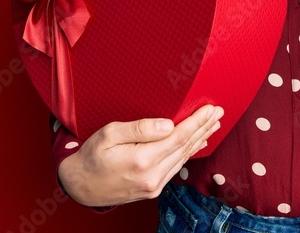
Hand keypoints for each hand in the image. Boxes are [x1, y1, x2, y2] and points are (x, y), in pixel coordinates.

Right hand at [58, 104, 223, 206]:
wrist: (80, 186)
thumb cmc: (92, 156)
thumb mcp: (109, 134)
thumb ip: (139, 128)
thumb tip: (168, 124)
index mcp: (142, 159)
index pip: (179, 137)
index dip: (197, 122)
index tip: (210, 109)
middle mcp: (152, 176)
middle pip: (186, 148)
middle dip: (204, 128)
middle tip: (219, 112)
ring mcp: (154, 186)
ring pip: (183, 159)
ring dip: (200, 140)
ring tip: (213, 125)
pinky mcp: (152, 190)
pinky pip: (176, 168)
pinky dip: (188, 154)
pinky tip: (197, 144)